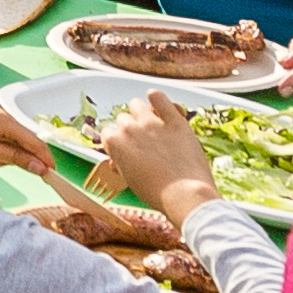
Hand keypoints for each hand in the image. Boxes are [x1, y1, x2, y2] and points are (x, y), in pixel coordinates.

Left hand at [0, 95, 66, 174]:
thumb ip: (14, 158)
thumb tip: (39, 167)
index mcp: (4, 119)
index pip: (34, 141)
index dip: (45, 157)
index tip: (51, 172)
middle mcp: (1, 108)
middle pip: (23, 135)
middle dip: (21, 154)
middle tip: (4, 166)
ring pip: (12, 130)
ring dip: (9, 147)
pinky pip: (1, 124)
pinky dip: (0, 137)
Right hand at [93, 95, 220, 208]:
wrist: (185, 195)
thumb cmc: (157, 193)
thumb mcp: (131, 181)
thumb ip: (121, 164)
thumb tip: (118, 160)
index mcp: (115, 143)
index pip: (108, 133)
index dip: (118, 142)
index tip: (126, 149)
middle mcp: (129, 128)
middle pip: (123, 119)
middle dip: (130, 129)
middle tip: (142, 142)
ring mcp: (152, 122)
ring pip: (136, 104)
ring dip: (141, 112)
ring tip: (150, 123)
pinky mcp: (174, 120)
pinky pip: (160, 97)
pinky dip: (157, 98)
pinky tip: (158, 101)